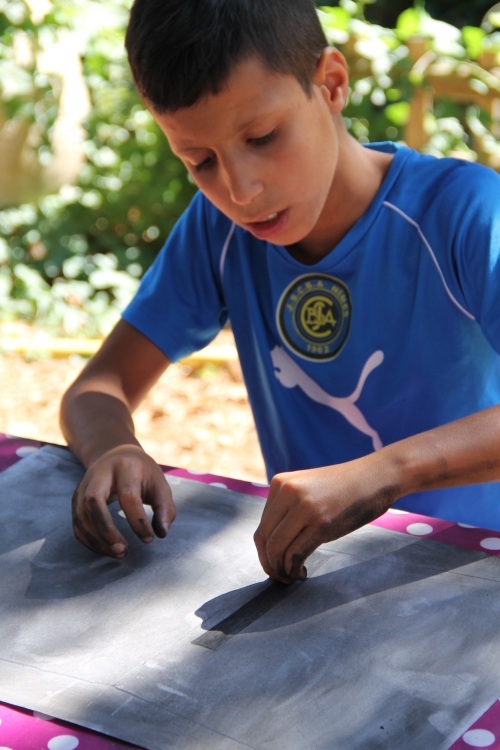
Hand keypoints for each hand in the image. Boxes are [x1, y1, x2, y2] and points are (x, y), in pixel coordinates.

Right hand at [71, 445, 175, 557]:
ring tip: (118, 553)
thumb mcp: (159, 483)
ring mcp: (84, 486)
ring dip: (96, 540)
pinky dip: (89, 540)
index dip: (138, 521)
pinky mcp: (76, 498)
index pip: (128, 496)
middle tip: (123, 550)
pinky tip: (106, 549)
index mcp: (125, 467)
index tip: (149, 538)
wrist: (115, 454)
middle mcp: (99, 474)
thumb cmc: (141, 472)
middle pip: (93, 501)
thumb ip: (165, 507)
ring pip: (81, 515)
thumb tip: (162, 533)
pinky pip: (77, 523)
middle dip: (106, 530)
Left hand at [254, 454, 400, 583]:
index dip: (265, 552)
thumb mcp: (308, 489)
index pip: (261, 527)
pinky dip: (294, 569)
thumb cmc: (345, 488)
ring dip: (280, 570)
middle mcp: (288, 492)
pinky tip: (302, 572)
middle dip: (269, 564)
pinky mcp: (321, 523)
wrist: (376, 476)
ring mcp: (304, 507)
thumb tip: (272, 545)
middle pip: (264, 539)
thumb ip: (288, 508)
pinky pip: (295, 554)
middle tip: (280, 577)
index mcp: (280, 483)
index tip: (276, 564)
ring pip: (276, 549)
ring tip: (292, 576)